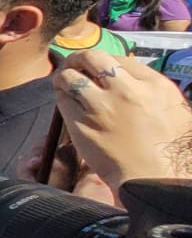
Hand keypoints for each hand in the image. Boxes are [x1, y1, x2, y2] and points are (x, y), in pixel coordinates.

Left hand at [53, 52, 191, 194]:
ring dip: (64, 76)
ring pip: (70, 76)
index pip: (120, 58)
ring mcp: (101, 106)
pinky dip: (61, 96)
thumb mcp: (176, 111)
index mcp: (155, 85)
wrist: (155, 180)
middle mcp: (126, 90)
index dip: (106, 62)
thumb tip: (133, 82)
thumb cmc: (170, 151)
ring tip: (64, 81)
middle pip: (93, 57)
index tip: (99, 68)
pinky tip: (64, 99)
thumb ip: (154, 92)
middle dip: (79, 58)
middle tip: (74, 64)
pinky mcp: (81, 123)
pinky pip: (62, 100)